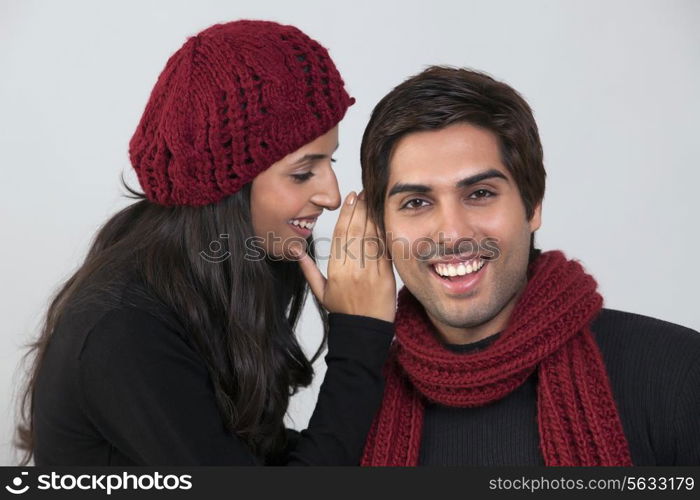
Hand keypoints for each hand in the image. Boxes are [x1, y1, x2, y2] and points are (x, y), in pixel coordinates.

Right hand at [290, 191, 395, 322]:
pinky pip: (384, 251)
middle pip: (356, 232)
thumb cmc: (342, 311)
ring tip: (373, 201)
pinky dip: (385, 234)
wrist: (364, 331)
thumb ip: (308, 270)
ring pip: (371, 238)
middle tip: (364, 193)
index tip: (351, 199)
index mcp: (335, 271)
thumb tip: (296, 252)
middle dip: (360, 209)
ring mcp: (370, 273)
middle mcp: (352, 269)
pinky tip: (384, 220)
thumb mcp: (320, 292)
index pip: (340, 235)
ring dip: (373, 217)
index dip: (346, 214)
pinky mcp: (386, 276)